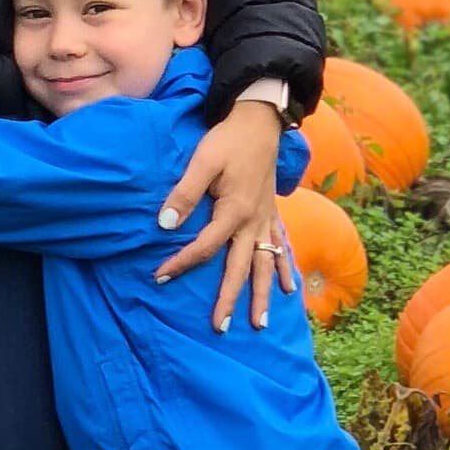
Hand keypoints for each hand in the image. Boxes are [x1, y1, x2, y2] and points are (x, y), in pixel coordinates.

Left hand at [153, 98, 293, 334]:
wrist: (260, 122)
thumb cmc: (228, 140)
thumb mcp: (202, 162)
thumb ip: (185, 194)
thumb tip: (165, 224)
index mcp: (234, 211)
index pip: (204, 247)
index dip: (181, 262)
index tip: (160, 277)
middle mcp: (254, 222)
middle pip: (241, 268)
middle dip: (230, 299)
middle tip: (220, 327)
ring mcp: (266, 220)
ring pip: (266, 265)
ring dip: (263, 295)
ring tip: (260, 323)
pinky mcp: (272, 214)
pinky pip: (281, 248)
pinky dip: (284, 268)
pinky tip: (288, 289)